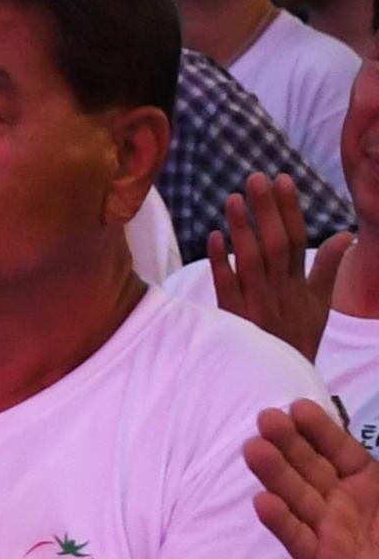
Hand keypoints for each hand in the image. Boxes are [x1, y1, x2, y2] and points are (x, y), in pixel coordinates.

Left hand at [204, 172, 347, 362]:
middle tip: (256, 178)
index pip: (297, 240)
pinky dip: (220, 263)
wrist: (280, 380)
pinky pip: (226, 287)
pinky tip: (213, 237)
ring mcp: (257, 305)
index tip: (282, 180)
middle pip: (275, 245)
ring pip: (250, 262)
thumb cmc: (299, 339)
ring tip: (233, 198)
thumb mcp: (319, 305)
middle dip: (266, 210)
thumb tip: (346, 235)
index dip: (290, 210)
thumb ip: (329, 269)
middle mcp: (280, 293)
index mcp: (301, 286)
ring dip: (242, 229)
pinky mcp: (235, 319)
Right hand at [250, 400, 378, 558]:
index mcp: (368, 485)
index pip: (340, 451)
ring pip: (298, 498)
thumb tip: (371, 455)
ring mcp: (328, 532)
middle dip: (290, 444)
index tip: (298, 408)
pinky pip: (298, 539)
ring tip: (253, 450)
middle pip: (312, 470)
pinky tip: (262, 502)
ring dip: (275, 474)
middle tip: (266, 419)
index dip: (321, 431)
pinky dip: (280, 522)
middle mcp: (342, 504)